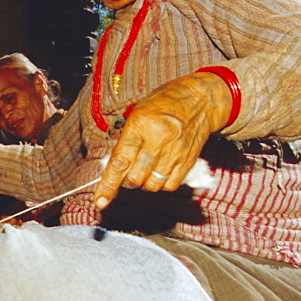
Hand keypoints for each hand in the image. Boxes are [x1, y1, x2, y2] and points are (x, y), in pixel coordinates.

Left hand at [94, 72, 230, 208]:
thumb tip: (113, 168)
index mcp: (140, 125)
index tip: (100, 201)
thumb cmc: (164, 103)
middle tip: (128, 172)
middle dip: (127, 181)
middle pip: (135, 178)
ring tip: (145, 169)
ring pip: (152, 186)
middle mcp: (158, 140)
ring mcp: (175, 152)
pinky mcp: (188, 161)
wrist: (199, 99)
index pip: (120, 162)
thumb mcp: (137, 113)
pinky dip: (161, 184)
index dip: (108, 185)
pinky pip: (170, 186)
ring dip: (144, 184)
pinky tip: (160, 171)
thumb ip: (125, 141)